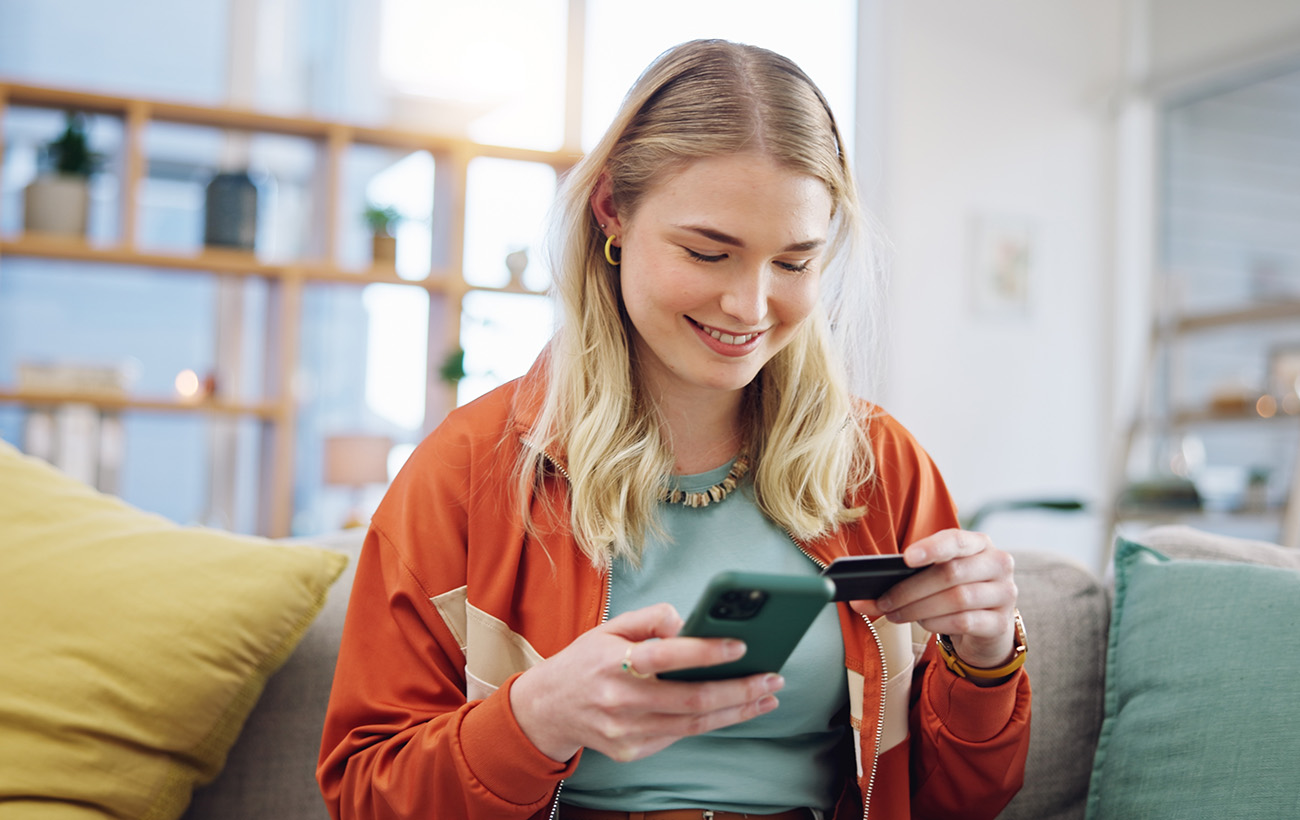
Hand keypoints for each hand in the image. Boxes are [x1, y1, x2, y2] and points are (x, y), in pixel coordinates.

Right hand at [508, 603, 784, 762]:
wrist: (548, 710)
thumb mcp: (609, 627)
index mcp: (613, 661)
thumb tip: (688, 621)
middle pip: (691, 699)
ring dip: (737, 710)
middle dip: (739, 689)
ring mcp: (626, 730)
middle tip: (773, 678)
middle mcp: (620, 699)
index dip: (706, 652)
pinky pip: (681, 736)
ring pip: (694, 723)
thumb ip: (649, 619)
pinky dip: (713, 722)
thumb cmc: (585, 662)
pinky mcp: (632, 750)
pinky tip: (737, 710)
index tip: (742, 645)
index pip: (666, 656)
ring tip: (767, 696)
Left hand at [850, 529, 1017, 669]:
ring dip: (918, 608)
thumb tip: (859, 600)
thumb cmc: (953, 592)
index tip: (906, 558)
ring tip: (896, 613)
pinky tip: (924, 623)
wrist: (987, 625)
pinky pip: (964, 622)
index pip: (956, 540)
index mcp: (979, 544)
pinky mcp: (1001, 623)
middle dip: (910, 589)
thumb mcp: (935, 577)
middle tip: (883, 600)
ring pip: (956, 599)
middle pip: (950, 573)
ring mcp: (1005, 594)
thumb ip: (904, 579)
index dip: (931, 548)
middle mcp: (998, 564)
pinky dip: (937, 623)